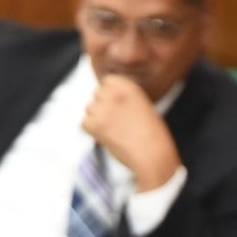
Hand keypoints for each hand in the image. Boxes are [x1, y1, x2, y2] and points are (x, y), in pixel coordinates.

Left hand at [82, 75, 181, 191]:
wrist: (152, 155)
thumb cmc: (153, 136)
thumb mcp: (143, 106)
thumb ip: (126, 99)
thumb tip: (110, 101)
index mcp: (129, 87)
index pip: (107, 81)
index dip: (110, 93)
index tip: (115, 104)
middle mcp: (114, 94)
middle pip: (96, 94)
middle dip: (103, 105)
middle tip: (114, 120)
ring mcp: (103, 109)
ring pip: (89, 109)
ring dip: (96, 118)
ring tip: (113, 130)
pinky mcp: (94, 125)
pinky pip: (84, 124)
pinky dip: (91, 131)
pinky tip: (106, 137)